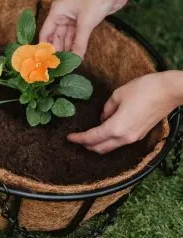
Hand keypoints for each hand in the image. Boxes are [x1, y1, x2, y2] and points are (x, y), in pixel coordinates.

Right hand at [39, 0, 129, 56]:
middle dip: (58, 50)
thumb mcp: (85, 24)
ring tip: (67, 63)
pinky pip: (76, 36)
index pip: (45, 33)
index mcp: (57, 11)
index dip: (45, 47)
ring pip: (67, 38)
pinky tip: (76, 55)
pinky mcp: (83, 21)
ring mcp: (72, 18)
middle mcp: (62, 15)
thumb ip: (79, 44)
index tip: (47, 61)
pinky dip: (76, 45)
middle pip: (56, 37)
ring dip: (68, 49)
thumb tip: (76, 60)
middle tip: (59, 65)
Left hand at [67, 71, 182, 153]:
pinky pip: (119, 143)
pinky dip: (108, 141)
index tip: (69, 138)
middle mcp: (125, 137)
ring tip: (87, 138)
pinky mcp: (140, 135)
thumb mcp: (118, 95)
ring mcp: (134, 138)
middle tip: (76, 139)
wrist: (170, 91)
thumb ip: (107, 109)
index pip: (92, 138)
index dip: (79, 139)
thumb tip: (103, 118)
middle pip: (100, 148)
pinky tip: (103, 133)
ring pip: (110, 148)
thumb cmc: (144, 89)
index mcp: (117, 127)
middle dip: (86, 145)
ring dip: (97, 145)